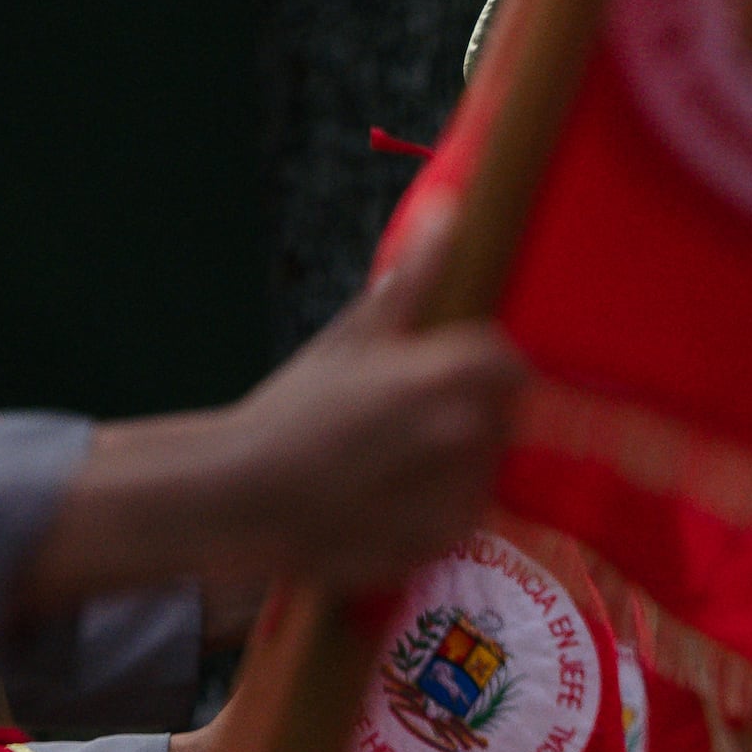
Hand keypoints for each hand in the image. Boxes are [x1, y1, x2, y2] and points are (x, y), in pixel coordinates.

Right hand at [23, 265, 525, 618]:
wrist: (242, 496)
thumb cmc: (293, 409)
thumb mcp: (351, 336)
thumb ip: (413, 279)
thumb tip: (450, 211)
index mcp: (442, 376)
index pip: (509, 363)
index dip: (488, 365)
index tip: (456, 370)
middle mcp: (460, 435)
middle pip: (501, 414)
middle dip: (469, 410)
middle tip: (409, 416)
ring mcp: (455, 493)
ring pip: (485, 465)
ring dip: (457, 459)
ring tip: (392, 459)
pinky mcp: (443, 540)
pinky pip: (466, 514)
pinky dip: (440, 504)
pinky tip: (389, 496)